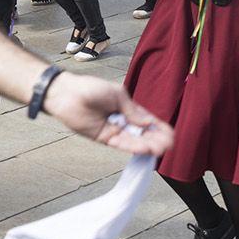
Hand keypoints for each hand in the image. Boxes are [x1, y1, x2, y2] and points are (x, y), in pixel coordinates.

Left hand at [41, 72, 171, 156]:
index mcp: (128, 109)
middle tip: (168, 145)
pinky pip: (120, 144)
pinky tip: (144, 148)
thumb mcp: (118, 94)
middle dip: (156, 139)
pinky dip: (132, 146)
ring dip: (146, 145)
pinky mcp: (104, 138)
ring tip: (159, 149)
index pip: (148, 121)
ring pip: (133, 141)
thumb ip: (132, 110)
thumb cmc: (91, 88)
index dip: (160, 128)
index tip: (171, 135)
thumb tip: (148, 123)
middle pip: (143, 134)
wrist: (67, 94)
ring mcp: (114, 130)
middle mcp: (123, 121)